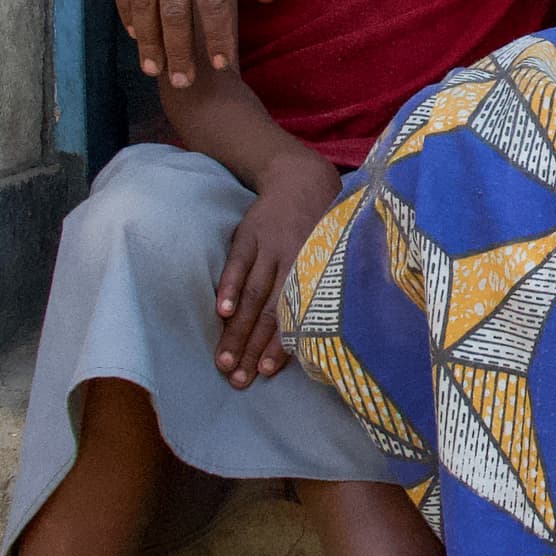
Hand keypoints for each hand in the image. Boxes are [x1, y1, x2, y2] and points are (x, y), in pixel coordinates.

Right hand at [113, 0, 274, 86]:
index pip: (212, 2)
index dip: (217, 39)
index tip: (222, 66)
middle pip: (173, 12)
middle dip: (180, 51)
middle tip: (184, 83)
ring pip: (141, 2)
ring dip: (148, 39)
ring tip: (154, 68)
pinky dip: (125, 10)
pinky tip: (133, 30)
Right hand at [214, 153, 341, 383]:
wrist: (300, 176)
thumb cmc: (322, 226)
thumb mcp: (333, 252)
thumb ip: (325, 288)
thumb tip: (330, 336)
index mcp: (315, 270)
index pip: (294, 315)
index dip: (279, 345)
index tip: (264, 372)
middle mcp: (292, 260)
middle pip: (268, 312)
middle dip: (250, 348)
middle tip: (237, 379)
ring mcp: (267, 247)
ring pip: (251, 295)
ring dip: (235, 330)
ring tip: (223, 361)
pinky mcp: (247, 235)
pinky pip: (236, 265)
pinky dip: (229, 288)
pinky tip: (222, 313)